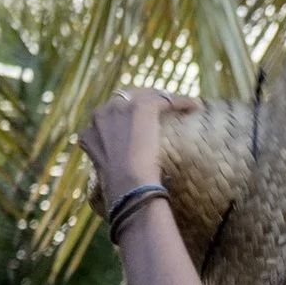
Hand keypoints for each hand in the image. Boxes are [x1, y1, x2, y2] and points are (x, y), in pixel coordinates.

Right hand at [80, 86, 199, 214]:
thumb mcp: (108, 175)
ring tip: (181, 103)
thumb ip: (110, 164)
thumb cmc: (121, 189)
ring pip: (147, 95)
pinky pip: (165, 99)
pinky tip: (195, 105)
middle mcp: (102, 113)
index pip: (111, 112)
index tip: (143, 121)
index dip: (128, 114)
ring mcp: (121, 107)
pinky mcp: (141, 107)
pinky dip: (181, 101)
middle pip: (127, 97)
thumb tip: (119, 174)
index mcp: (90, 130)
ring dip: (164, 97)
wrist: (127, 185)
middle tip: (163, 107)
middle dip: (144, 99)